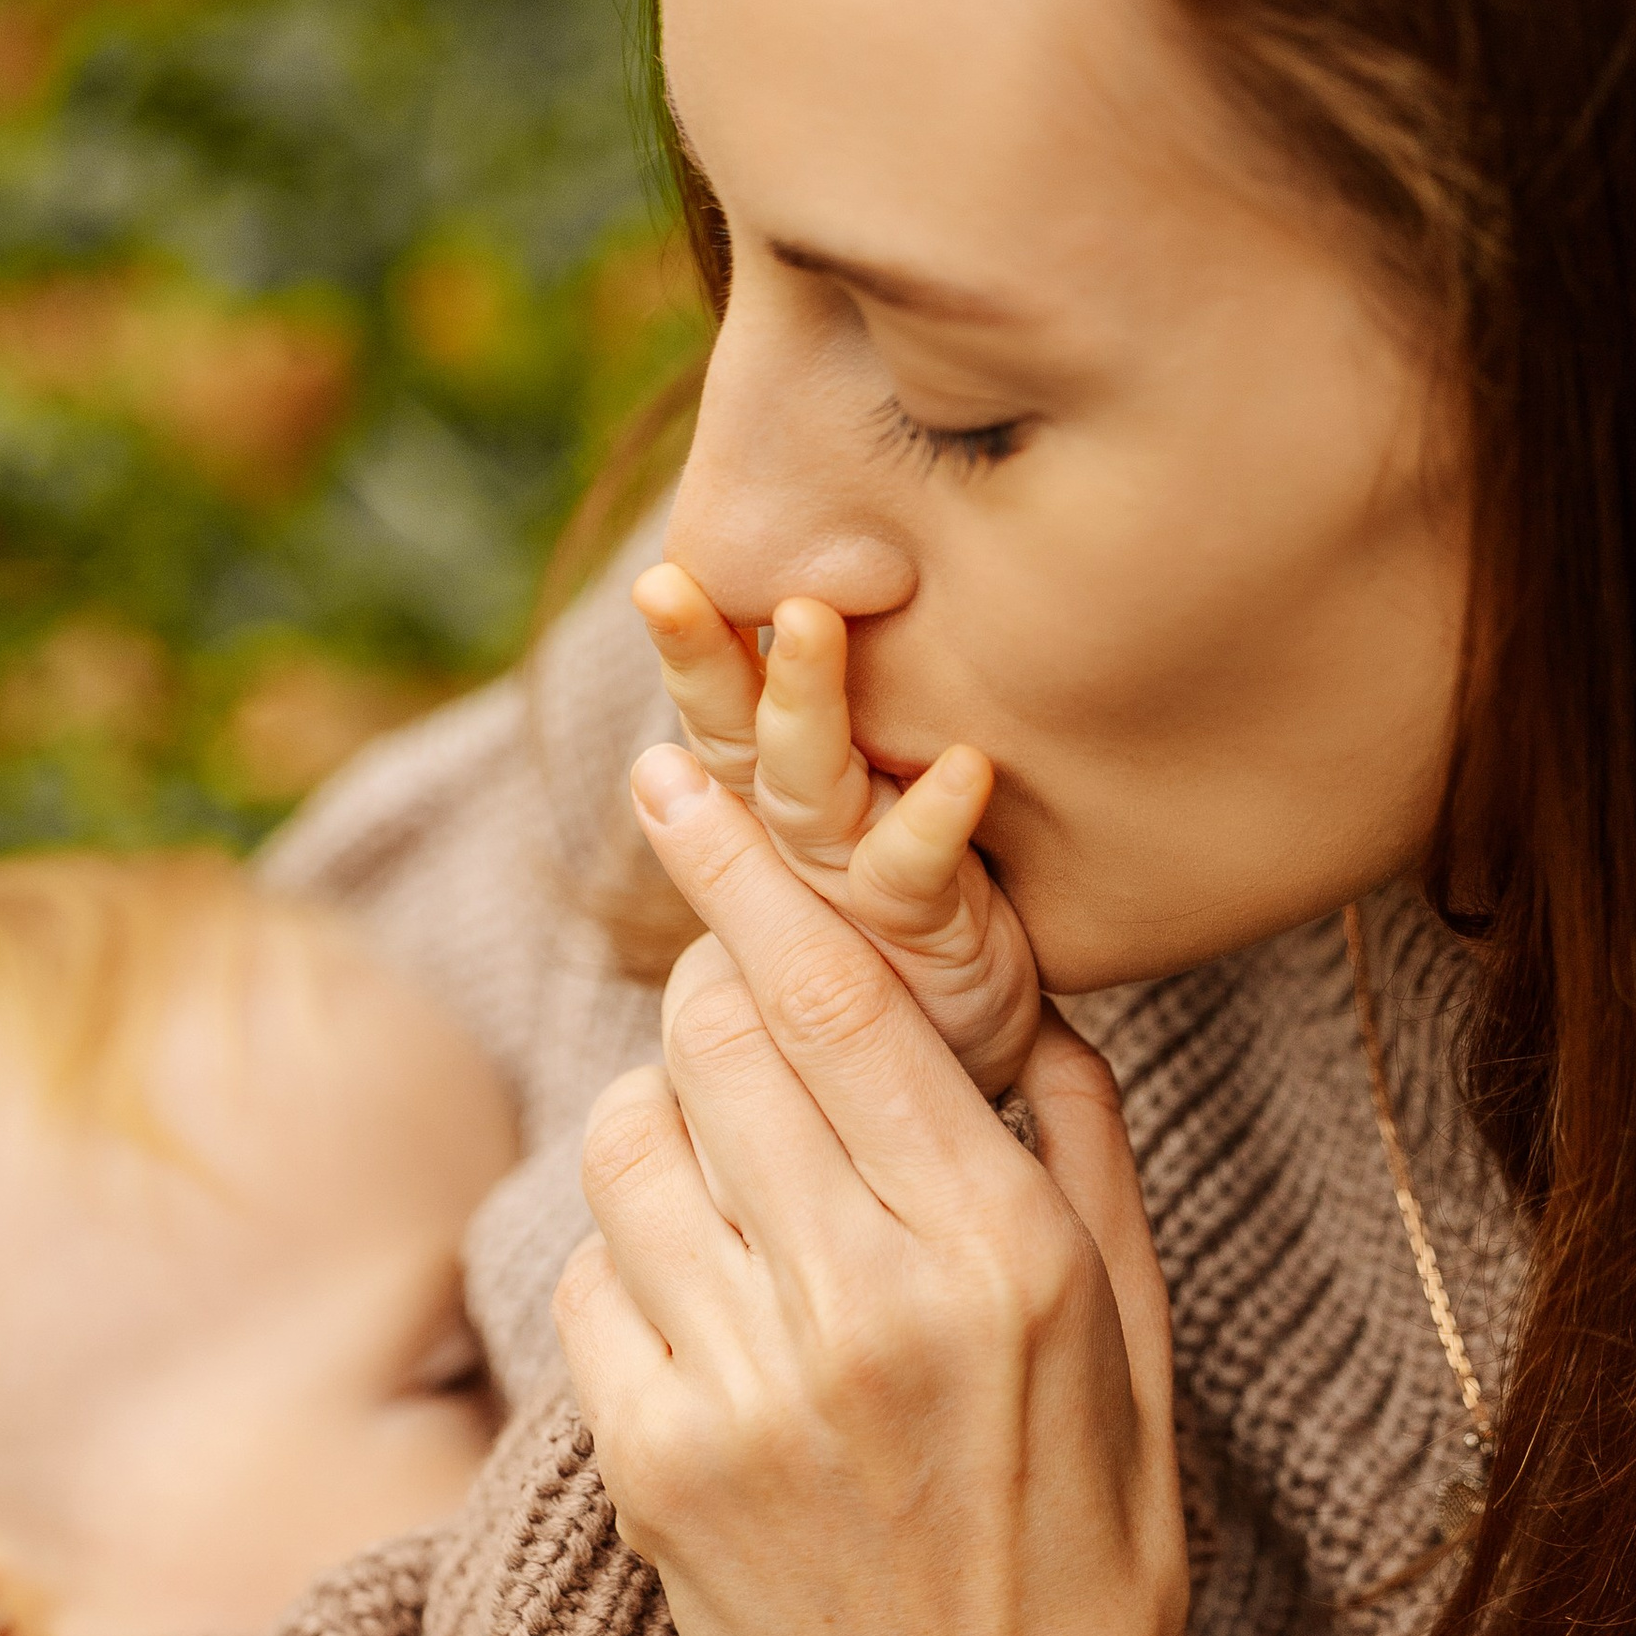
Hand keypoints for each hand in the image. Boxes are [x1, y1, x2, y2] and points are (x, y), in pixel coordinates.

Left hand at [557, 742, 1203, 1635]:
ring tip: (735, 1185)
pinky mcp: (645, 1468)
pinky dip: (635, 1255)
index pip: (836, 1003)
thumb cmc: (1087, 1556)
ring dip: (668, 1125)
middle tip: (738, 1017)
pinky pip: (590, 1276)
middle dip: (711, 996)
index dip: (744, 874)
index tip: (675, 786)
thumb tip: (1034, 1009)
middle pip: (714, 1043)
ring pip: (630, 1144)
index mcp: (998, 1253)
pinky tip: (707, 1304)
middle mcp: (863, 1305)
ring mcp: (742, 1390)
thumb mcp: (1133, 1343)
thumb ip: (1084, 1155)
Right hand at [632, 563, 1042, 1094]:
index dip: (691, 648)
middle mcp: (797, 843)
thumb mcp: (858, 818)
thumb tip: (729, 665)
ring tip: (807, 622)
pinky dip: (934, 821)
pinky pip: (916, 873)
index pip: (719, 715)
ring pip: (809, 795)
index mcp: (777, 804)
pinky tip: (965, 769)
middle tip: (666, 585)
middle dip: (703, 661)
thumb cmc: (913, 927)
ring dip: (802, 704)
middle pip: (736, 743)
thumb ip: (802, 739)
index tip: (663, 576)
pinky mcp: (925, 933)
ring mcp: (851, 890)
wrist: (973, 1060)